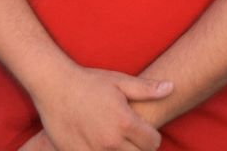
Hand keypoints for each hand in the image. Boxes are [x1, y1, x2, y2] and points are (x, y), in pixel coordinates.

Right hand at [35, 65, 172, 150]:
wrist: (54, 86)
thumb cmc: (89, 82)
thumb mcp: (119, 81)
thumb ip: (146, 89)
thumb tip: (171, 88)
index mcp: (125, 122)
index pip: (153, 143)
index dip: (152, 137)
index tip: (145, 132)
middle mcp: (111, 141)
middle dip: (139, 148)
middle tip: (132, 138)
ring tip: (117, 140)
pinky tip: (101, 144)